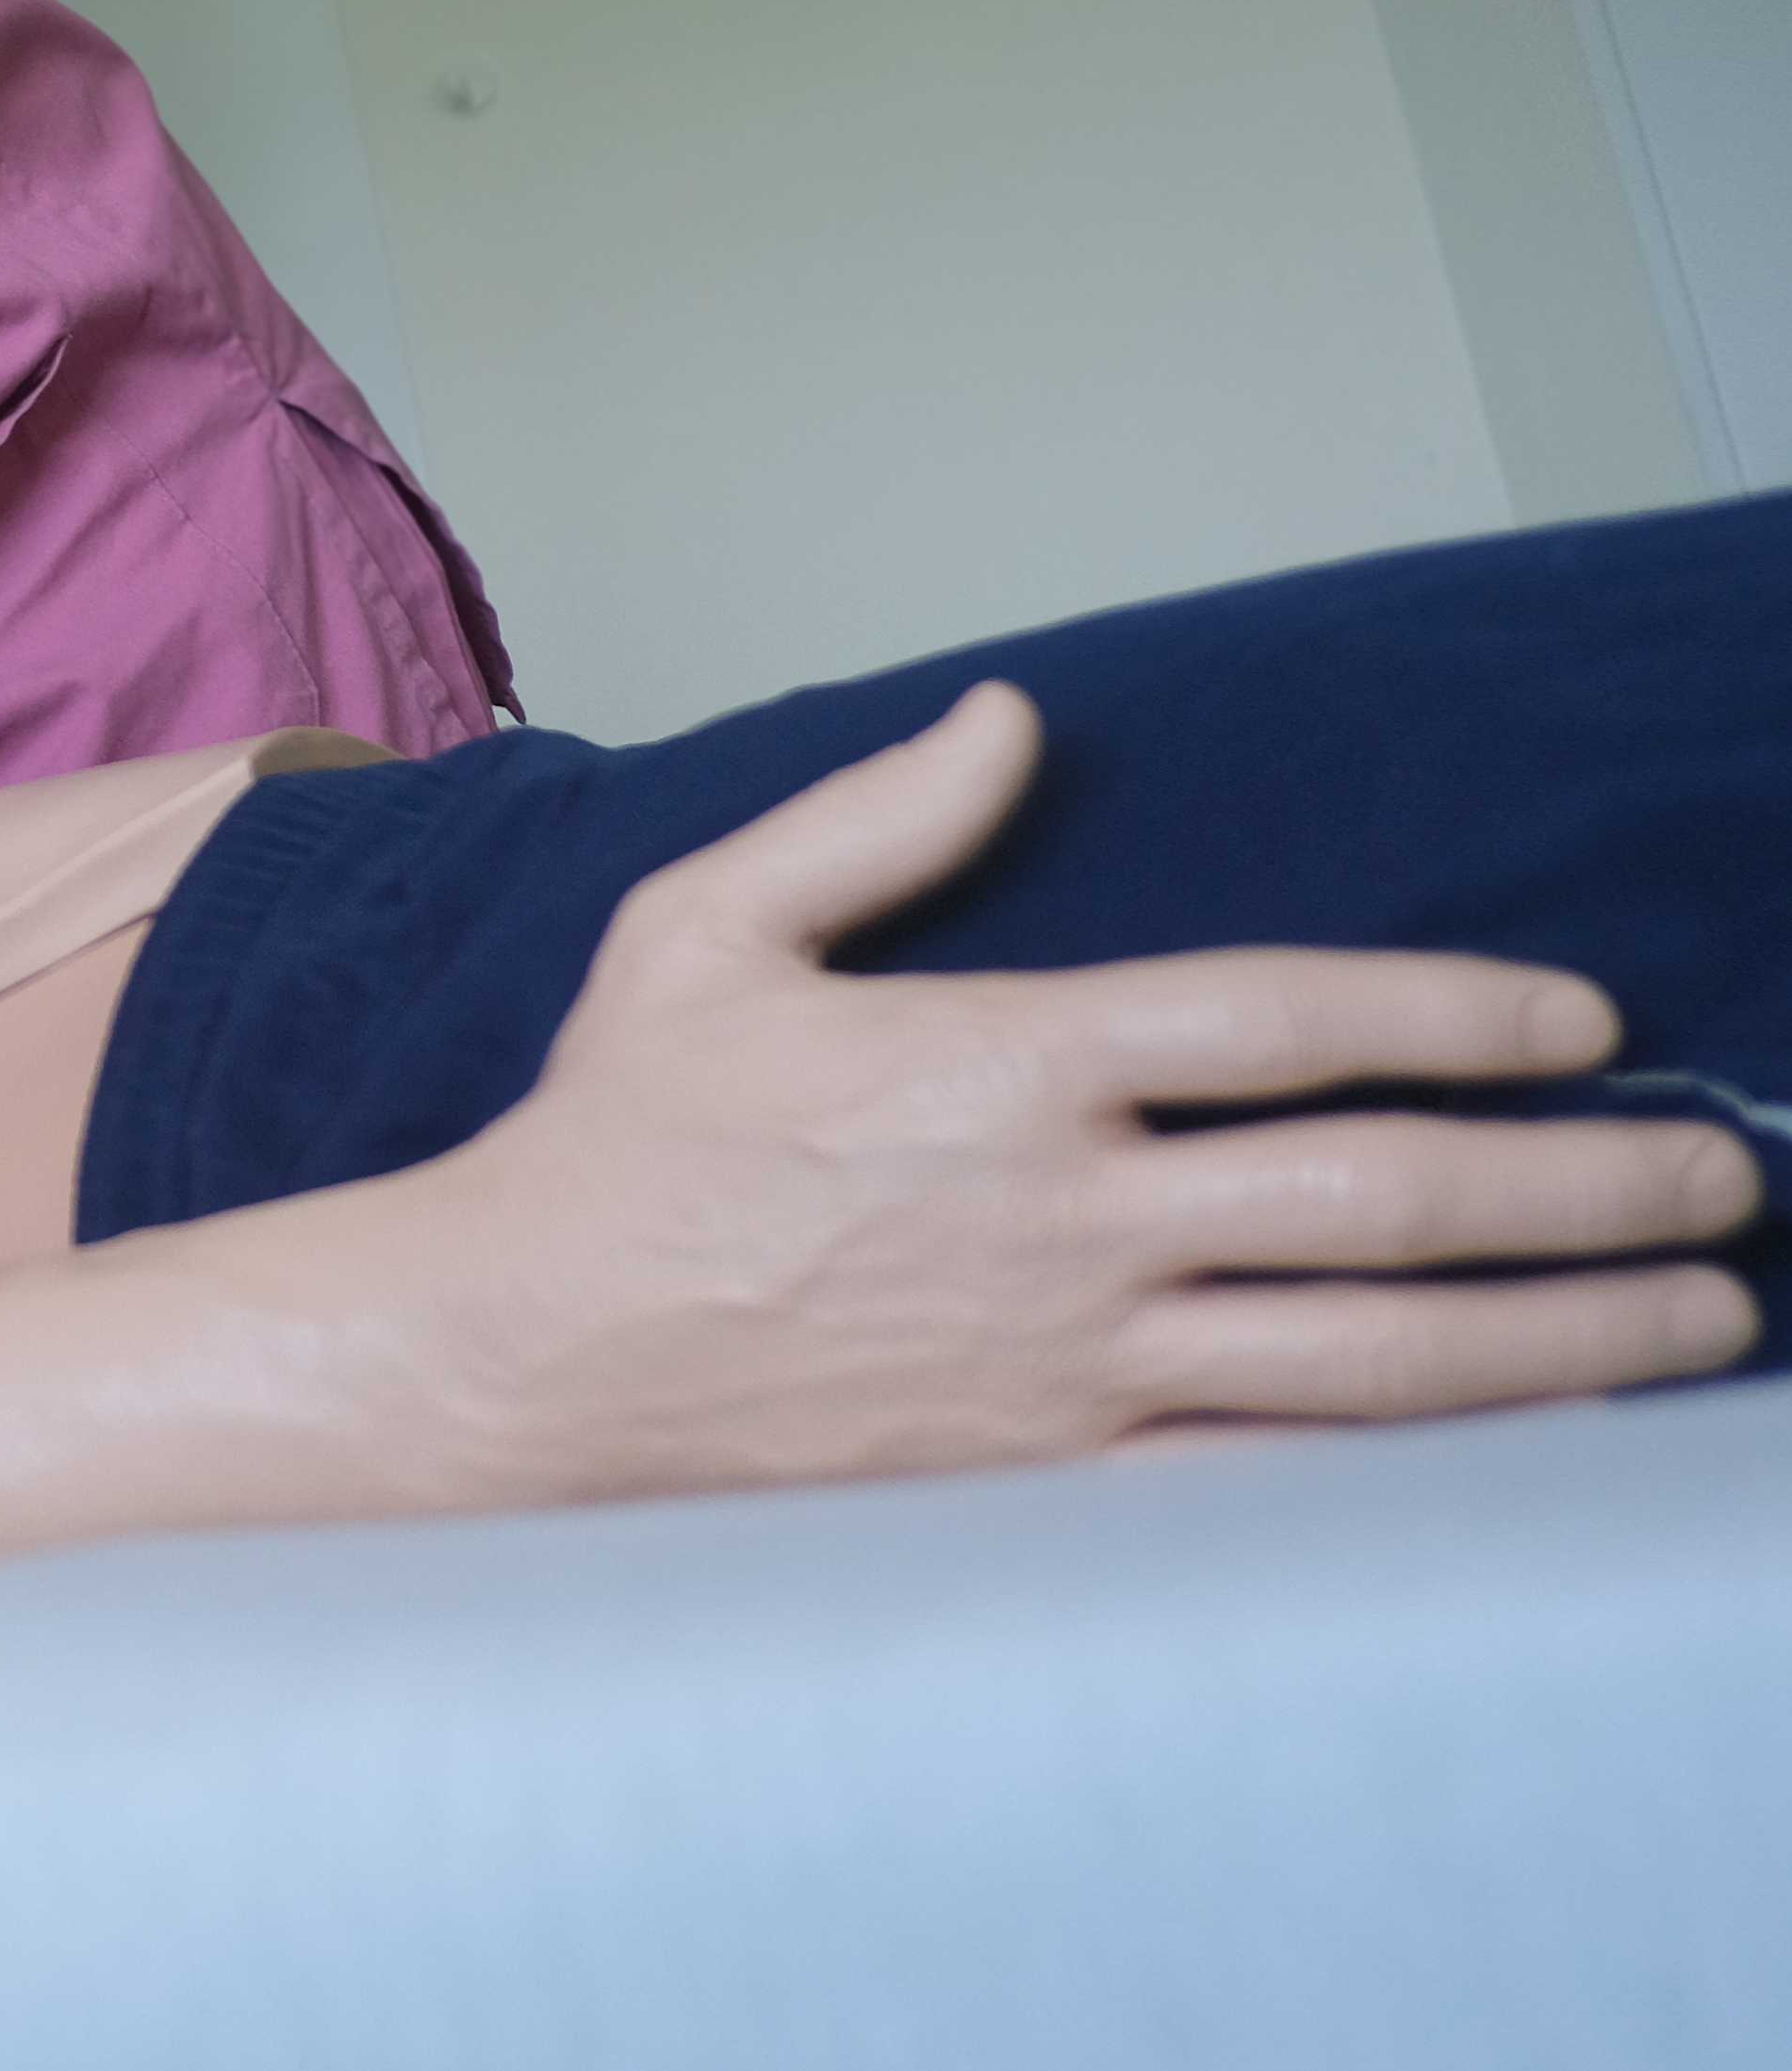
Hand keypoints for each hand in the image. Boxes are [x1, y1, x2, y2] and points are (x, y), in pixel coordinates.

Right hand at [401, 685, 1759, 1494]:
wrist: (522, 1354)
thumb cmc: (612, 1136)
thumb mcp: (704, 928)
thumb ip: (872, 820)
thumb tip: (1009, 716)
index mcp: (997, 1064)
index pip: (1284, 1021)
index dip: (1455, 1010)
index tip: (1585, 1020)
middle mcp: (1065, 1217)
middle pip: (1382, 1195)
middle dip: (1582, 1185)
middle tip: (1715, 1178)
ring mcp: (1070, 1361)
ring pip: (1373, 1351)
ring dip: (1561, 1331)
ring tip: (1696, 1314)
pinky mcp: (1052, 1476)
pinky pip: (1280, 1476)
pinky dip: (1426, 1462)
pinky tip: (1530, 1445)